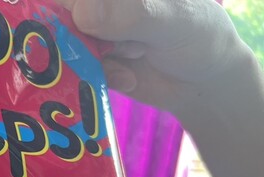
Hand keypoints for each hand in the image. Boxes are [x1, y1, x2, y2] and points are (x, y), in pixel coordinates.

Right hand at [56, 0, 244, 113]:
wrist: (203, 82)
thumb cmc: (197, 35)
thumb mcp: (171, 20)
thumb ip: (131, 14)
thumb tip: (83, 12)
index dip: (74, 7)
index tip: (89, 23)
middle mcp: (99, 6)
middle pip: (61, 17)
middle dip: (86, 36)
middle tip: (122, 43)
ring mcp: (92, 36)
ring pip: (67, 47)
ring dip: (97, 58)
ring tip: (135, 56)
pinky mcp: (91, 66)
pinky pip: (76, 73)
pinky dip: (101, 78)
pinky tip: (130, 78)